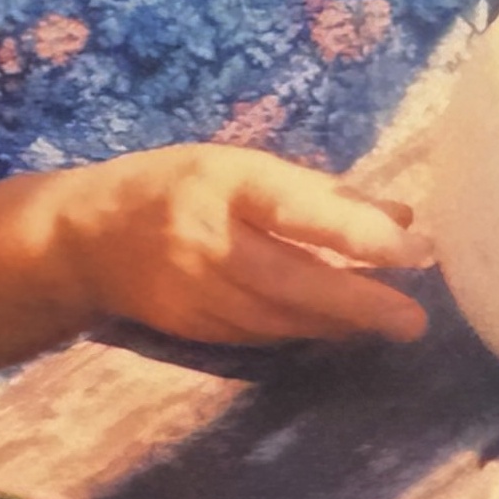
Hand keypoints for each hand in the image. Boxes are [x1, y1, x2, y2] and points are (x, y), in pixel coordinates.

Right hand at [52, 145, 434, 347]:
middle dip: (358, 303)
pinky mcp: (192, 329)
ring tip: (392, 322)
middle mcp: (209, 240)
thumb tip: (402, 219)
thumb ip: (318, 191)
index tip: (414, 249)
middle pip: (292, 279)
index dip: (357, 232)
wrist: (84, 239)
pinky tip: (340, 329)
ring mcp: (197, 292)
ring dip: (340, 322)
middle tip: (414, 319)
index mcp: (224, 183)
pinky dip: (305, 331)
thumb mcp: (241, 165)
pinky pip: (262, 333)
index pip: (297, 210)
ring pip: (281, 316)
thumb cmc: (177, 184)